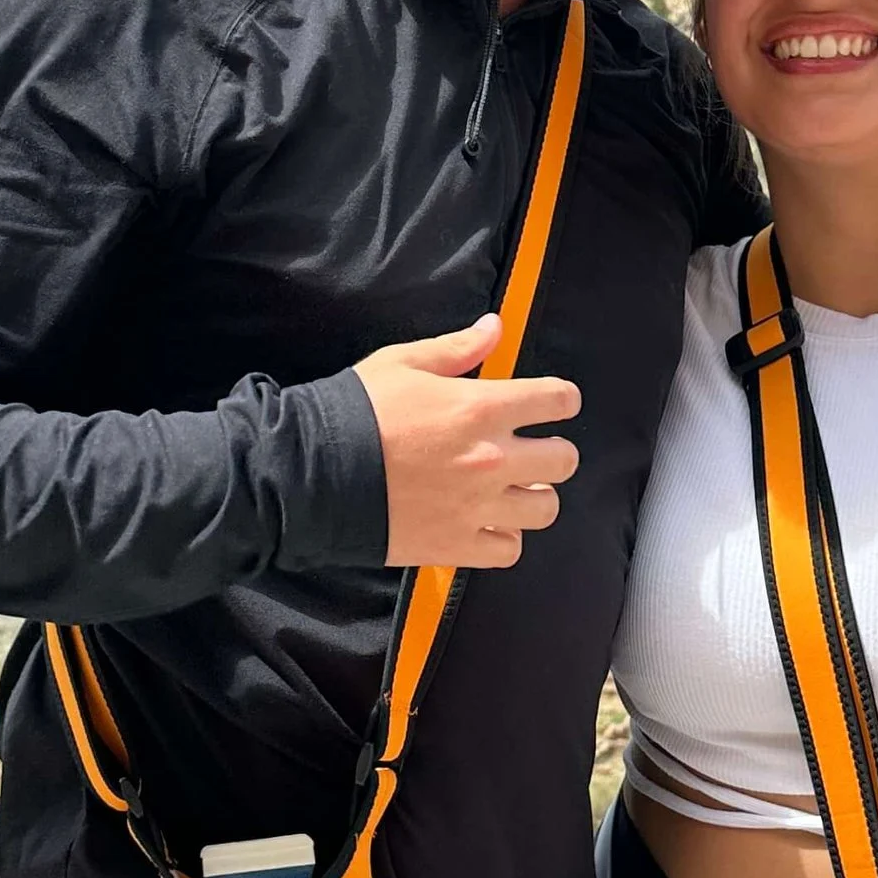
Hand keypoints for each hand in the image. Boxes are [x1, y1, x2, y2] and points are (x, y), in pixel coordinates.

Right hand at [353, 315, 580, 568]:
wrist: (313, 473)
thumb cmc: (356, 413)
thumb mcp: (403, 363)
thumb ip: (457, 348)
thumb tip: (495, 327)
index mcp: (480, 408)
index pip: (557, 400)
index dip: (561, 399)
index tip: (553, 404)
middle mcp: (490, 459)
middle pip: (564, 460)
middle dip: (553, 451)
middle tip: (530, 450)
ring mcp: (477, 506)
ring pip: (546, 509)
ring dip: (534, 497)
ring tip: (512, 491)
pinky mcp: (457, 545)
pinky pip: (510, 550)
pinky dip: (504, 537)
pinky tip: (486, 523)